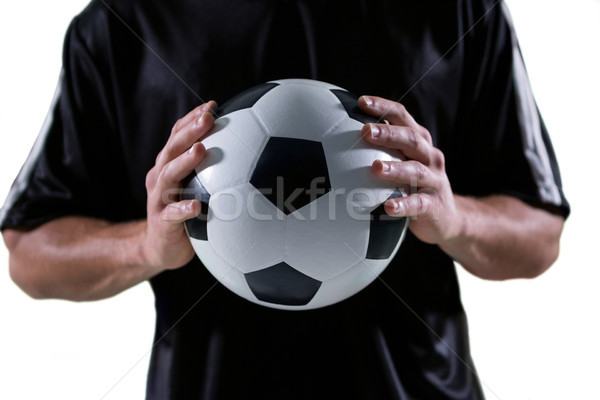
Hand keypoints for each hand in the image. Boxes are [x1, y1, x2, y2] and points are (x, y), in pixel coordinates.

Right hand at [142, 101, 215, 269]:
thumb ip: (211, 171)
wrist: (160, 248)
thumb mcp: (196, 189)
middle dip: (189, 131)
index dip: (191, 119)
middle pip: (171, 149)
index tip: (212, 105)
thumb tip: (248, 153)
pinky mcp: (161, 223)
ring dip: (184, 161)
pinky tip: (196, 206)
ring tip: (200, 149)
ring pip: (167, 176)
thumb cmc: (185, 215)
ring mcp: (158, 200)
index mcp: (168, 167)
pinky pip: (171, 215)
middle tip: (208, 117)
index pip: (177, 136)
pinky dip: (182, 208)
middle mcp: (160, 178)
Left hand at [359, 96, 461, 244]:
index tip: (362, 102)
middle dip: (388, 134)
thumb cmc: (414, 184)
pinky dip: (404, 204)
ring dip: (395, 168)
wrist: (446, 215)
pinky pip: (419, 204)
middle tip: (365, 131)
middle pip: (411, 139)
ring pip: (416, 171)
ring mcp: (434, 180)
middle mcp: (429, 156)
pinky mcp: (433, 205)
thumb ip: (381, 148)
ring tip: (375, 167)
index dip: (384, 107)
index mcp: (419, 141)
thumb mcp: (402, 161)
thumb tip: (340, 134)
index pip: (402, 117)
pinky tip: (389, 207)